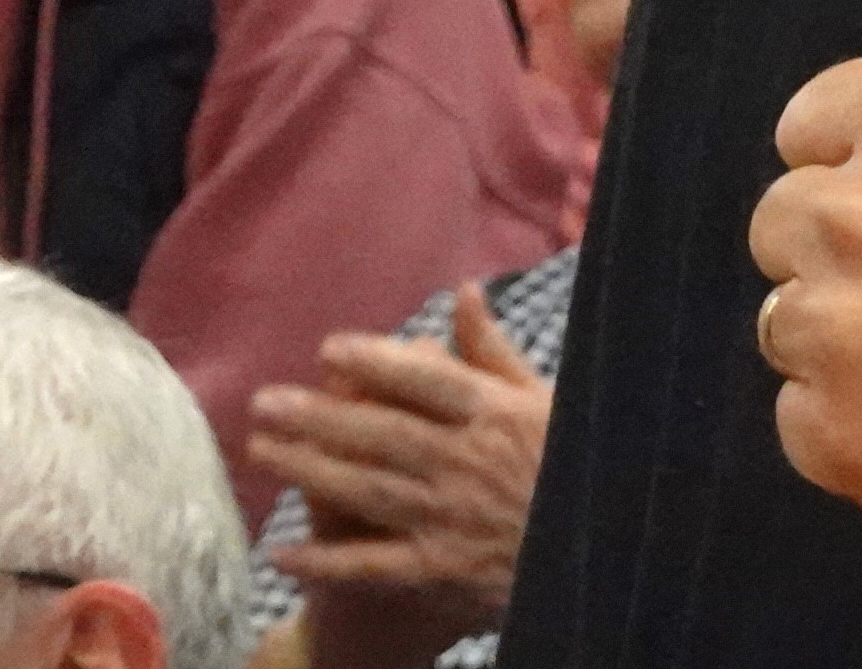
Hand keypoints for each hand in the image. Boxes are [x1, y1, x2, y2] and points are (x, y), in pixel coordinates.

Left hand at [252, 286, 550, 633]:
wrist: (601, 558)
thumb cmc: (571, 468)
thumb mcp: (544, 402)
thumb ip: (494, 352)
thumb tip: (462, 291)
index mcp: (495, 415)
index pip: (426, 381)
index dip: (373, 362)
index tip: (327, 349)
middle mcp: (467, 462)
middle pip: (381, 432)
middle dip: (317, 416)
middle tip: (263, 401)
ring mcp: (452, 518)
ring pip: (369, 489)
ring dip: (309, 469)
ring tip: (260, 449)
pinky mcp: (442, 571)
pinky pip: (375, 566)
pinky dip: (327, 562)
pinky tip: (281, 555)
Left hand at [752, 55, 861, 564]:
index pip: (807, 127)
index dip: (848, 169)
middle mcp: (854, 211)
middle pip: (782, 225)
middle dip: (839, 256)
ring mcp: (837, 329)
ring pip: (787, 327)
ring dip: (845, 347)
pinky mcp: (839, 435)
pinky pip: (805, 427)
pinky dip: (859, 436)